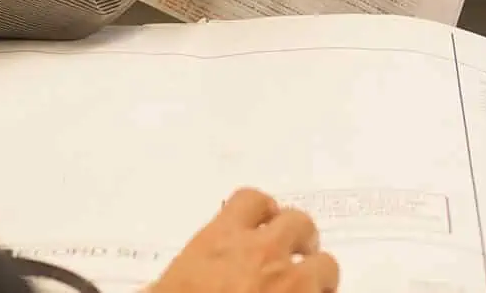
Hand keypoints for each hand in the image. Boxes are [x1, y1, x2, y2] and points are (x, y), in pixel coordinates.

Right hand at [147, 190, 338, 292]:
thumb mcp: (163, 289)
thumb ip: (180, 276)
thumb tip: (159, 289)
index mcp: (221, 242)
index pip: (252, 202)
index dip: (263, 211)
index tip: (264, 220)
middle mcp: (261, 254)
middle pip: (299, 222)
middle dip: (299, 238)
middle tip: (294, 253)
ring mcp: (291, 283)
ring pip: (326, 264)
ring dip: (318, 275)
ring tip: (311, 288)